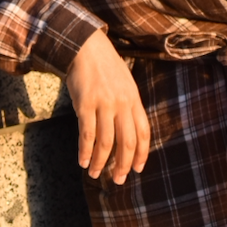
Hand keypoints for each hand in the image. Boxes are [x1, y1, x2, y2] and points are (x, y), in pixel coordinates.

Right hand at [66, 28, 150, 184]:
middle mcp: (122, 103)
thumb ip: (127, 106)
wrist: (85, 46)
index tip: (137, 169)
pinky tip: (82, 160)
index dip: (142, 154)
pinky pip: (87, 134)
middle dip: (123, 165)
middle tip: (117, 180)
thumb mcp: (124, 83)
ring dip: (100, 162)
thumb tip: (126, 134)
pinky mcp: (85, 103)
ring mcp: (104, 103)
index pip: (143, 132)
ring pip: (106, 142)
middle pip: (127, 142)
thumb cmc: (104, 66)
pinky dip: (85, 151)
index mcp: (134, 98)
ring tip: (94, 173)